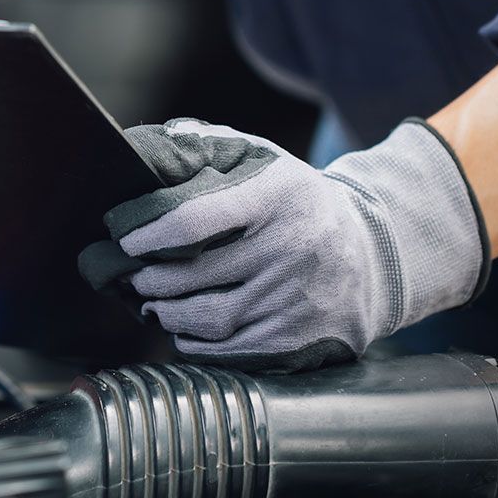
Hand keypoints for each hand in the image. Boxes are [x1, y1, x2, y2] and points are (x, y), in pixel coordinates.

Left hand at [79, 118, 490, 372]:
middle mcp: (293, 247)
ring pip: (208, 319)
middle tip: (129, 276)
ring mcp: (298, 298)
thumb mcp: (263, 161)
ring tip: (152, 301)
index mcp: (278, 194)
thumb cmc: (296, 203)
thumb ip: (207, 147)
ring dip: (166, 313)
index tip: (124, 239)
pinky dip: (196, 343)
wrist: (373, 255)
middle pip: (194, 275)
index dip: (148, 233)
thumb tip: (147, 147)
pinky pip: (229, 351)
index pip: (194, 218)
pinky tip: (185, 328)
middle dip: (148, 279)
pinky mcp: (301, 339)